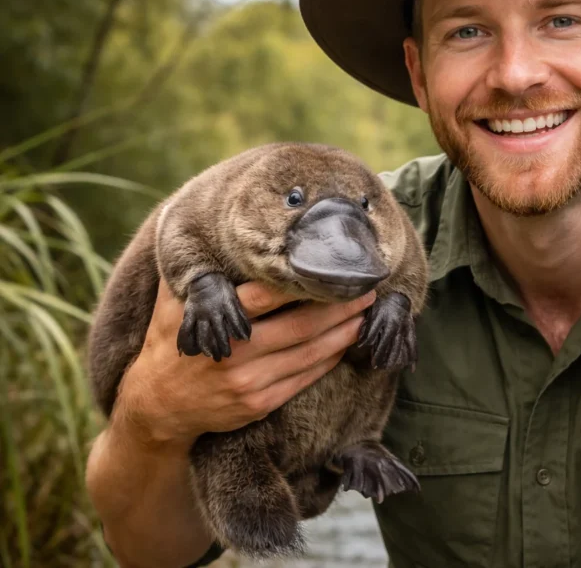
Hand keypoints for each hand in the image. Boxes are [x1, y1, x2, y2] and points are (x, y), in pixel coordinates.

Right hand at [114, 278, 375, 446]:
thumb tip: (208, 228)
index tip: (333, 267)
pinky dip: (329, 360)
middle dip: (339, 307)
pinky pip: (304, 379)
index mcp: (215, 320)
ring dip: (343, 333)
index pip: (265, 295)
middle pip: (300, 325)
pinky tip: (345, 343)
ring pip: (309, 354)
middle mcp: (234, 352)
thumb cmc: (169, 344)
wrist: (156, 408)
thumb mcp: (172, 305)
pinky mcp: (259, 405)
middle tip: (367, 288)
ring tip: (366, 314)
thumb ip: (196, 273)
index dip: (303, 282)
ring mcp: (248, 382)